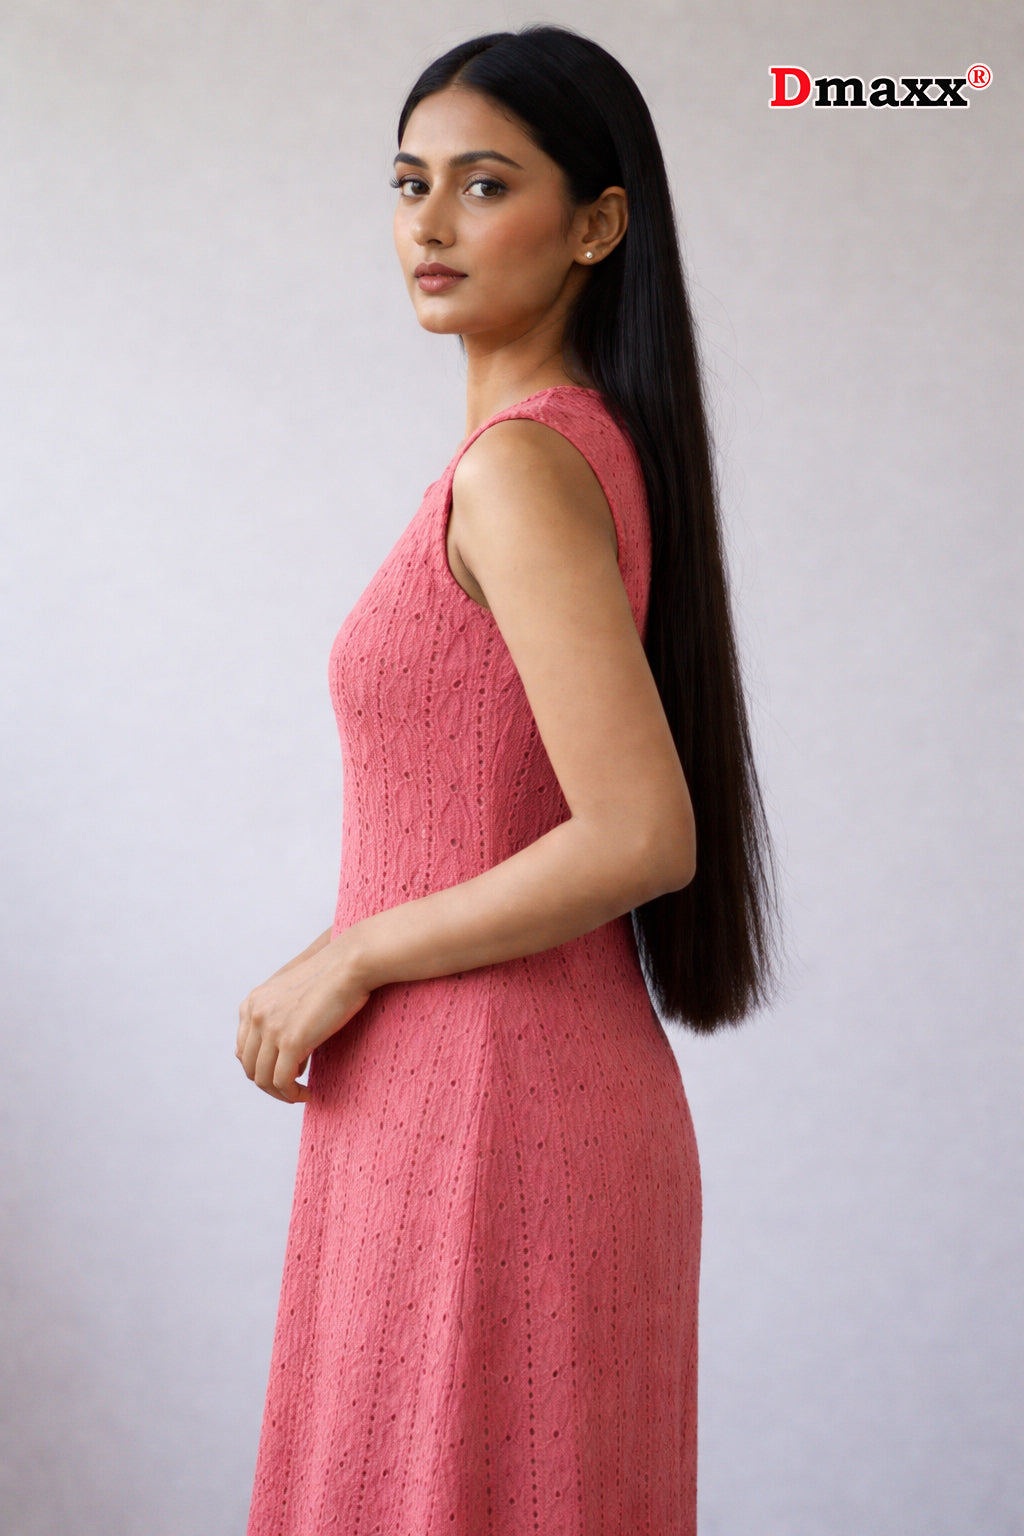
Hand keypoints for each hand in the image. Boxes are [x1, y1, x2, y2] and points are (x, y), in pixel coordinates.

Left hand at [236, 932, 370, 1103]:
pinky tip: (306, 1094)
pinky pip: (282, 1081)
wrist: (349, 964)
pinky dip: (292, 1094)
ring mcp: (271, 1028)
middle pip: (250, 1066)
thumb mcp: (293, 995)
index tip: (282, 1074)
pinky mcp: (291, 1041)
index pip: (243, 1049)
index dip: (261, 1067)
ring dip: (280, 1093)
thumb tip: (288, 1058)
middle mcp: (256, 1015)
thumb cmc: (331, 977)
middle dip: (268, 1084)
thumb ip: (280, 1017)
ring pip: (263, 1078)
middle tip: (291, 1090)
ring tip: (299, 1094)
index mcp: (252, 1003)